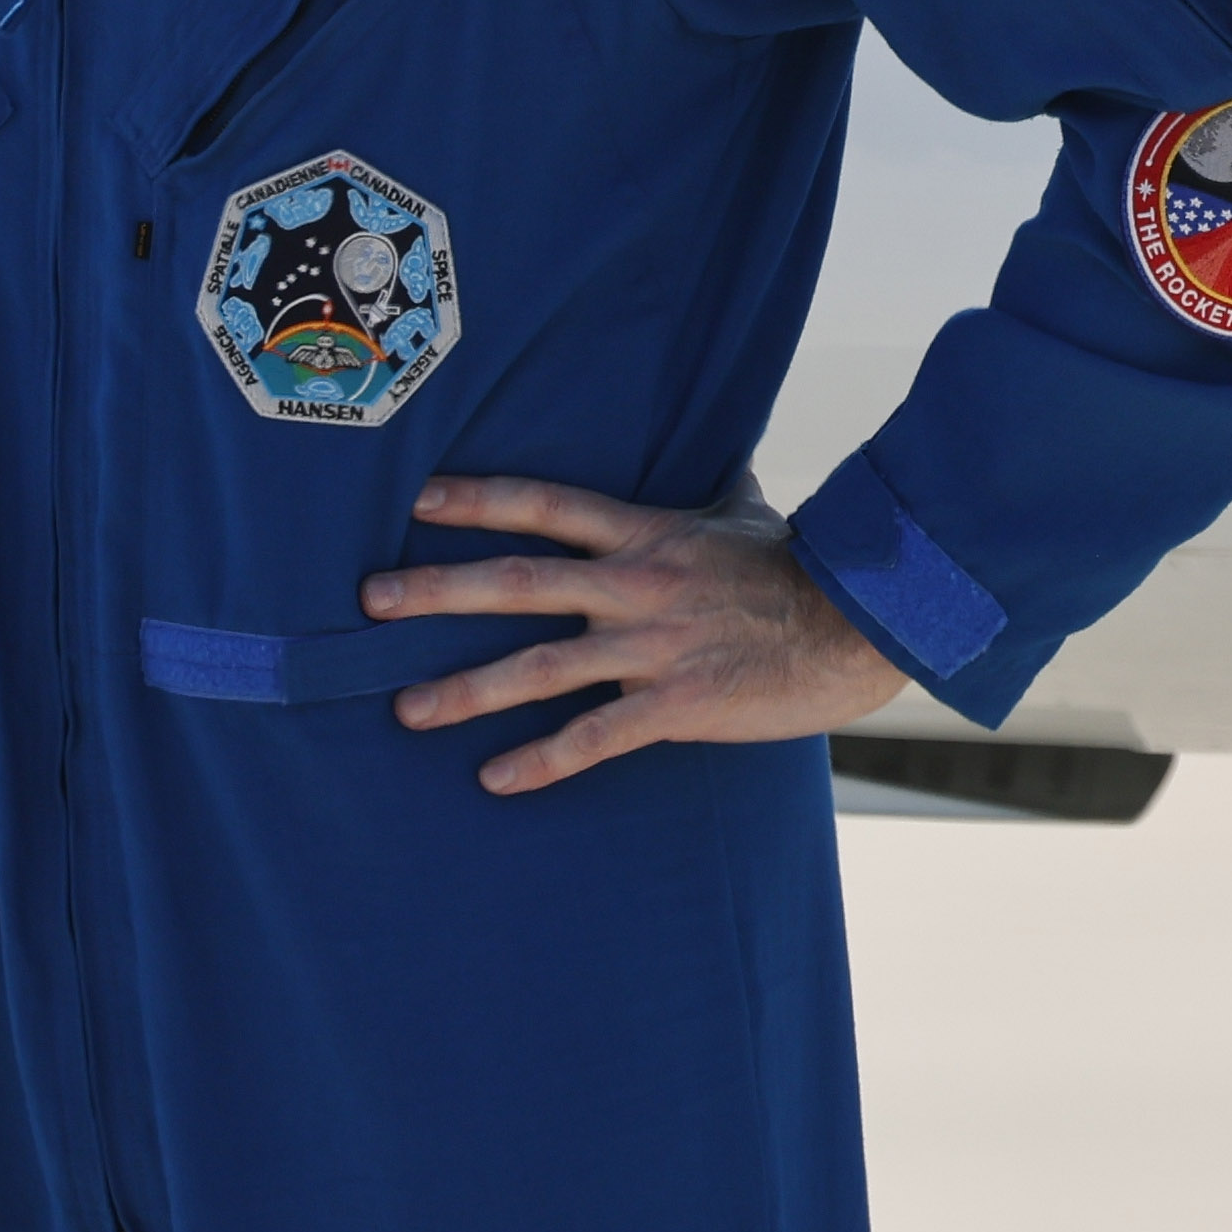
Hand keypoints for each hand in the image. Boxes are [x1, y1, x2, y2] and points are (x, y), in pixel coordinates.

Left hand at [368, 475, 904, 796]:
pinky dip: (543, 759)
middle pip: (519, 581)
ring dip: (466, 689)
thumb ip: (714, 490)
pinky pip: (597, 734)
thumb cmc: (800, 567)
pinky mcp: (678, 702)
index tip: (416, 499)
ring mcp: (654, 646)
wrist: (860, 622)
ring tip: (406, 711)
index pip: (547, 505)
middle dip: (438, 590)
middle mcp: (637, 585)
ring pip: (540, 665)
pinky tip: (496, 779)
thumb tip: (722, 452)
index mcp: (647, 535)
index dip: (479, 498)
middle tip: (371, 601)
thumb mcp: (746, 515)